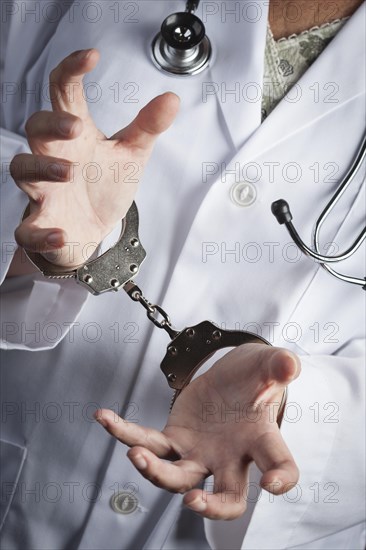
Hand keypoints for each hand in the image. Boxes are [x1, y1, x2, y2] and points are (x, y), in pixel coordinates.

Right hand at [10, 49, 179, 267]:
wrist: (93, 231)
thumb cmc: (104, 188)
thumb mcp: (131, 156)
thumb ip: (147, 127)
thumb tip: (171, 99)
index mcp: (76, 137)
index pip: (64, 94)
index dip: (71, 71)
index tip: (90, 57)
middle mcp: (55, 158)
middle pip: (36, 128)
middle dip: (51, 124)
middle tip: (75, 128)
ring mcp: (44, 192)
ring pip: (22, 170)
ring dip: (41, 169)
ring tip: (69, 172)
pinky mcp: (41, 226)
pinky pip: (27, 230)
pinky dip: (41, 233)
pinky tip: (61, 233)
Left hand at [96, 343, 300, 519]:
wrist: (231, 376)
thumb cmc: (254, 377)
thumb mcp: (269, 365)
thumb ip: (279, 365)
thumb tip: (289, 366)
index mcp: (260, 440)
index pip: (279, 465)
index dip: (281, 478)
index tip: (273, 484)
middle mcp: (230, 457)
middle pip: (226, 496)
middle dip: (210, 506)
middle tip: (192, 501)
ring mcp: (199, 453)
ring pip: (177, 476)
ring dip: (155, 471)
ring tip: (135, 454)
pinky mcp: (174, 439)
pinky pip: (147, 442)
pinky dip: (124, 432)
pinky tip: (104, 417)